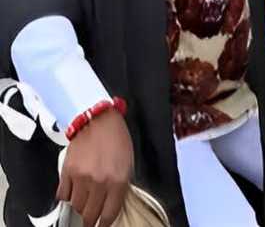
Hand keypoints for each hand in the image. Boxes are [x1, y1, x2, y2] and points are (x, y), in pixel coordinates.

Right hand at [57, 109, 132, 226]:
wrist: (98, 121)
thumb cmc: (117, 141)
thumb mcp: (127, 165)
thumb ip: (119, 187)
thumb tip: (109, 206)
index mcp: (118, 181)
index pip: (109, 213)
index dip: (105, 223)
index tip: (102, 225)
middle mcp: (99, 182)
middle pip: (89, 214)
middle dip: (90, 221)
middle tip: (89, 221)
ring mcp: (81, 178)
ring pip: (76, 206)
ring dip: (79, 207)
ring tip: (83, 203)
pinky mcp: (66, 172)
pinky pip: (63, 194)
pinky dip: (67, 197)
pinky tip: (73, 193)